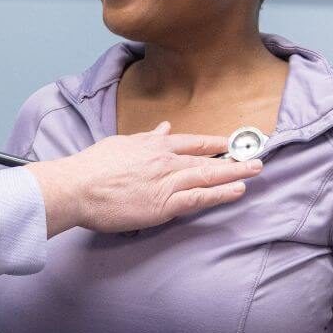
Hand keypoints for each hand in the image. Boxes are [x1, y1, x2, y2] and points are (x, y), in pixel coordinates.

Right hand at [25, 122, 260, 235]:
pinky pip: (199, 198)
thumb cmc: (91, 168)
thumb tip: (164, 128)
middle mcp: (164, 160)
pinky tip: (237, 190)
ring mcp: (166, 182)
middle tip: (256, 157)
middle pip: (206, 158)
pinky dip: (220, 193)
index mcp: (152, 145)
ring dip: (235, 173)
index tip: (230, 143)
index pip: (191, 142)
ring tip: (256, 171)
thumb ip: (145, 138)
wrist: (76, 187)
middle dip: (234, 158)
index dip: (213, 143)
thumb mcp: (120, 144)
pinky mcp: (164, 204)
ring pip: (208, 176)